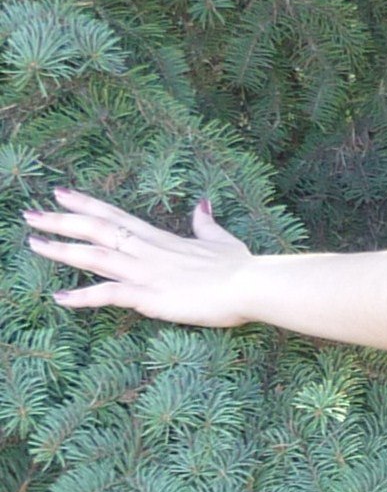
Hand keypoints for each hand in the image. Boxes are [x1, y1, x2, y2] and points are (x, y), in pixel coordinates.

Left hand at [22, 188, 252, 327]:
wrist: (251, 284)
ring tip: (33, 244)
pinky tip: (60, 299)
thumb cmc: (241, 266)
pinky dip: (82, 297)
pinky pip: (109, 295)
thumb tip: (202, 203)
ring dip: (61, 250)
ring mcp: (146, 273)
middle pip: (96, 230)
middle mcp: (146, 251)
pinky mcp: (150, 297)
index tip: (60, 193)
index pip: (115, 216)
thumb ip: (204, 223)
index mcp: (161, 239)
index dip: (86, 204)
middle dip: (61, 221)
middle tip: (30, 215)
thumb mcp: (221, 238)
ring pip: (94, 256)